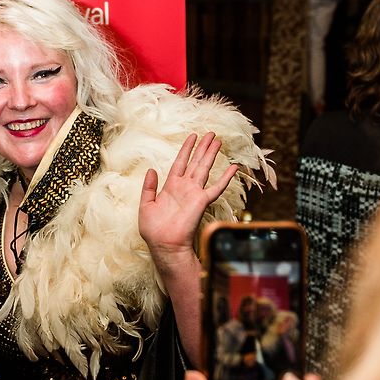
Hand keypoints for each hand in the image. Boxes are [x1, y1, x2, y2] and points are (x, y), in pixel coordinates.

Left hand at [138, 132, 238, 268]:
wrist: (164, 245)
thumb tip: (151, 169)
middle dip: (203, 147)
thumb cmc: (154, 230)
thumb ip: (148, 187)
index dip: (186, 149)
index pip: (180, 162)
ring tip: (218, 141)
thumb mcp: (145, 205)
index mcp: (171, 186)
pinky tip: (234, 168)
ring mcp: (194, 193)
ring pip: (205, 169)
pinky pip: (217, 187)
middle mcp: (184, 187)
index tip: (192, 136)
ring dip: (211, 155)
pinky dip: (226, 178)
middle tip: (211, 134)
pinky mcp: (202, 201)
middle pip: (195, 162)